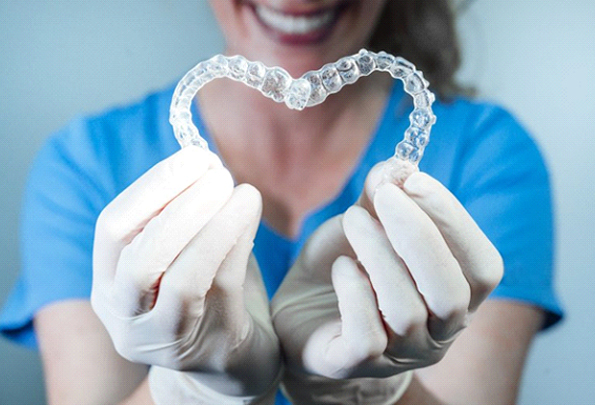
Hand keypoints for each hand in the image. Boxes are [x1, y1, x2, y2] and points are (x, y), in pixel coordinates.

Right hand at [91, 146, 279, 402]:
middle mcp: (125, 317)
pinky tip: (250, 213)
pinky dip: (237, 242)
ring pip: (181, 279)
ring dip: (212, 225)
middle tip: (217, 172)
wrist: (229, 360)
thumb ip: (181, 218)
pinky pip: (221, 288)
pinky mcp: (207, 347)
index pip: (112, 230)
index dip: (152, 188)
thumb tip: (204, 164)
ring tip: (241, 190)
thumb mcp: (179, 255)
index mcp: (109, 285)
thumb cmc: (205, 295)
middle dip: (179, 206)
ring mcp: (164, 339)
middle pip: (138, 259)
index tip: (194, 157)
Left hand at [271, 161, 502, 403]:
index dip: (454, 220)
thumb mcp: (365, 224)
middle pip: (452, 293)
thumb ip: (382, 197)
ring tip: (353, 221)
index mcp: (455, 295)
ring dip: (378, 254)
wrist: (300, 312)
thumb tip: (396, 167)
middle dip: (419, 235)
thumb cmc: (346, 266)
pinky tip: (342, 268)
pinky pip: (368, 337)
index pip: (482, 266)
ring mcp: (400, 355)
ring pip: (407, 311)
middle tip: (384, 195)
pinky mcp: (357, 365)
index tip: (415, 180)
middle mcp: (437, 332)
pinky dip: (355, 293)